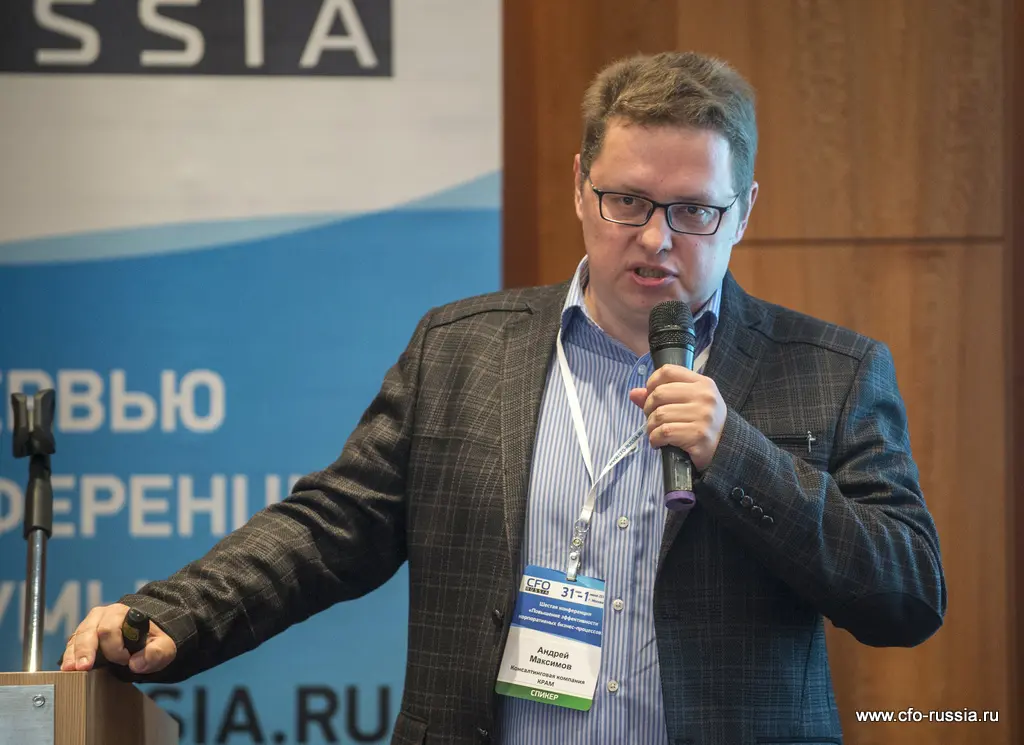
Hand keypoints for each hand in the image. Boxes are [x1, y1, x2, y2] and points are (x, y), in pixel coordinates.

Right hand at [61, 603, 176, 674]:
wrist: (145, 638)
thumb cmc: (152, 641)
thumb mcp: (163, 646)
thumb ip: (155, 653)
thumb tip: (136, 664)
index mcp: (123, 613)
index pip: (111, 628)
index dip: (115, 647)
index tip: (125, 661)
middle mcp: (103, 615)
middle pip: (89, 630)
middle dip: (86, 649)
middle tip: (84, 667)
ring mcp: (90, 625)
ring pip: (77, 637)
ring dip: (73, 653)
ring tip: (70, 669)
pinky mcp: (81, 637)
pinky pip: (71, 644)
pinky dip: (68, 656)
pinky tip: (67, 668)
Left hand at [629, 364, 726, 470]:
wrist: (726, 448)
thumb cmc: (703, 423)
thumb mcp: (689, 403)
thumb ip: (662, 395)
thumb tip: (634, 393)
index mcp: (702, 383)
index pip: (668, 371)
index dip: (652, 382)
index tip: (650, 395)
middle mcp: (704, 397)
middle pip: (659, 393)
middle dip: (648, 408)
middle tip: (652, 418)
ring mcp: (702, 416)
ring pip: (659, 414)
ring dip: (650, 426)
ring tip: (655, 432)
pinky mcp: (698, 435)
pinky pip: (664, 432)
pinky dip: (655, 438)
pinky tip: (659, 442)